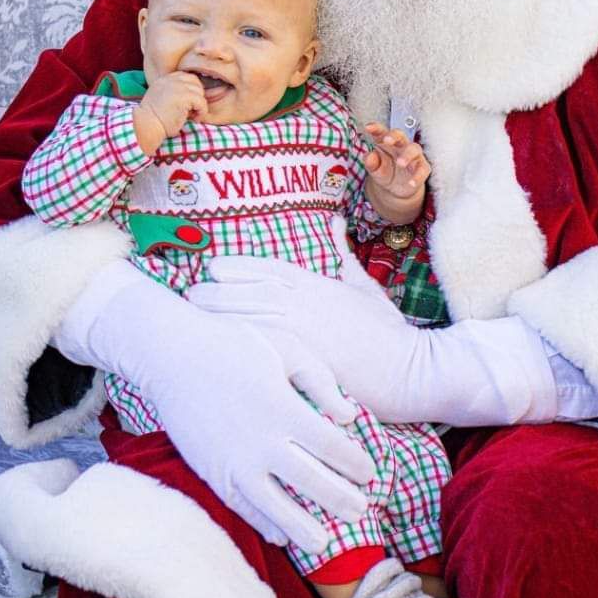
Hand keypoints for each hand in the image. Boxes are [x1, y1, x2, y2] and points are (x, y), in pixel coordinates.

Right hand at [54, 260, 373, 549]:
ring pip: (276, 507)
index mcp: (285, 409)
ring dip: (304, 529)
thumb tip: (349, 417)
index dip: (356, 465)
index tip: (370, 474)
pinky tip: (281, 537)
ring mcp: (234, 461)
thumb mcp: (286, 347)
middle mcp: (262, 441)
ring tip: (324, 545)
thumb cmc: (235, 343)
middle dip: (341, 501)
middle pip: (312, 483)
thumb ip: (321, 381)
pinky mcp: (212, 472)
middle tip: (361, 514)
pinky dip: (264, 524)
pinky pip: (242, 507)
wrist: (172, 355)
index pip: (332, 448)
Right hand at [133, 72, 206, 153]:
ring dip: (199, 105)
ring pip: (200, 91)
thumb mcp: (161, 100)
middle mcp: (170, 80)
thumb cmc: (154, 121)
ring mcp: (177, 86)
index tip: (187, 104)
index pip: (186, 77)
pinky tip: (193, 119)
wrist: (146, 127)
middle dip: (196, 96)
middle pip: (195, 82)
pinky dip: (201, 112)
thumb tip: (193, 97)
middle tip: (190, 110)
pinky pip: (202, 102)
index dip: (191, 90)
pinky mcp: (184, 96)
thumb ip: (173, 93)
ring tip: (191, 116)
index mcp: (164, 79)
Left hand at [186, 256, 559, 426]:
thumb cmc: (388, 332)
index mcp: (317, 284)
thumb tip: (336, 224)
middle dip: (216, 290)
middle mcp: (305, 302)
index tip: (212, 268)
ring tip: (189, 314)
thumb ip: (344, 256)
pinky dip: (234, 342)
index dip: (236, 267)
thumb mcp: (365, 287)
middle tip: (189, 293)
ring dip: (216, 313)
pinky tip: (213, 345)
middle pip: (248, 290)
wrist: (409, 372)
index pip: (267, 268)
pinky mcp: (300, 359)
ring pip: (247, 315)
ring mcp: (301, 331)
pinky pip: (258, 347)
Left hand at [363, 122, 429, 219]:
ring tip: (400, 163)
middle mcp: (401, 145)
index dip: (376, 128)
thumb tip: (369, 156)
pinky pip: (423, 169)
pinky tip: (411, 183)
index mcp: (387, 142)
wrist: (396, 188)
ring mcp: (414, 155)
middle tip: (386, 140)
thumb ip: (371, 162)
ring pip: (414, 149)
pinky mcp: (422, 167)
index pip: (381, 131)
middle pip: (400, 135)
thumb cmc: (385, 171)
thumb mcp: (375, 169)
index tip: (368, 127)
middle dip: (394, 136)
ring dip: (407, 155)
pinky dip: (418, 176)